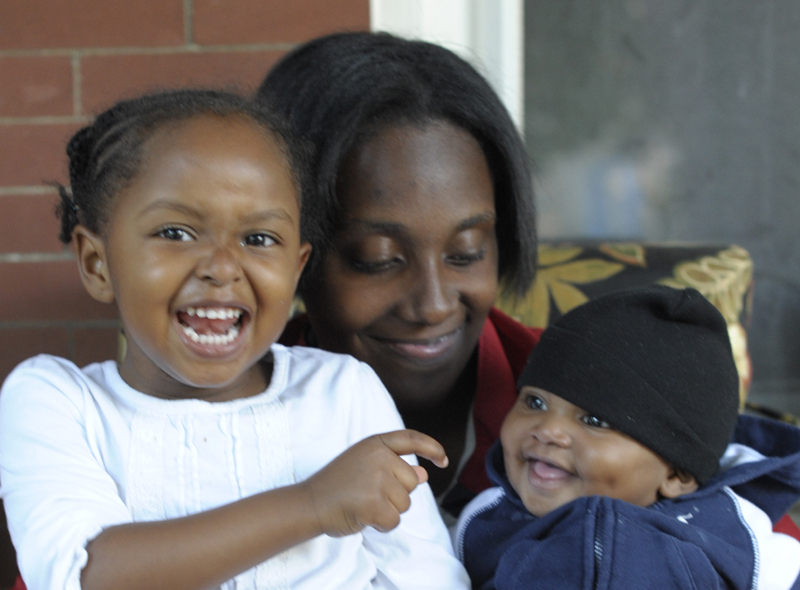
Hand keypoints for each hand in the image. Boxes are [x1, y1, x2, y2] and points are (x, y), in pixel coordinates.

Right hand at [299, 429, 447, 536]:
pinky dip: (382, 524)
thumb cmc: (337, 485)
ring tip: (363, 504)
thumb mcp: (365, 466)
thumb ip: (394, 467)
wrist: (309, 503)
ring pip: (405, 503)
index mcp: (375, 443)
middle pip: (412, 481)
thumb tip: (424, 475)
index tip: (442, 460)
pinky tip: (364, 516)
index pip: (411, 439)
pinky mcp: (374, 503)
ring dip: (388, 510)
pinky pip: (395, 520)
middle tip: (368, 494)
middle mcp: (379, 457)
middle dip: (397, 494)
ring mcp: (377, 479)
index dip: (432, 448)